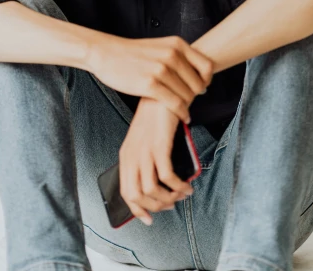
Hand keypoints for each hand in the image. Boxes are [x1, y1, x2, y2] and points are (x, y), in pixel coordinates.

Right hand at [87, 33, 212, 122]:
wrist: (106, 53)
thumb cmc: (132, 53)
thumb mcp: (160, 46)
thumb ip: (178, 56)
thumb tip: (196, 74)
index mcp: (177, 44)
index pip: (206, 66)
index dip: (207, 80)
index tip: (202, 88)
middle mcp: (172, 55)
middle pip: (198, 83)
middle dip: (196, 96)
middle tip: (190, 103)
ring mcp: (161, 69)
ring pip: (187, 95)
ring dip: (188, 106)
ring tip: (185, 111)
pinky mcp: (150, 84)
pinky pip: (175, 103)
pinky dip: (182, 113)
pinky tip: (183, 117)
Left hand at [119, 96, 194, 225]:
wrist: (163, 94)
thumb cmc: (156, 117)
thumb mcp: (145, 140)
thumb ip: (147, 160)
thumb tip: (160, 185)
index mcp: (126, 155)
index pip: (126, 192)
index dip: (137, 210)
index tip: (150, 219)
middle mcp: (132, 155)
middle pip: (138, 195)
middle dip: (157, 206)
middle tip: (172, 204)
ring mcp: (144, 151)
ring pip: (152, 190)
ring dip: (169, 198)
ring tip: (183, 194)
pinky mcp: (159, 146)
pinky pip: (167, 177)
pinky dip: (178, 186)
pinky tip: (187, 186)